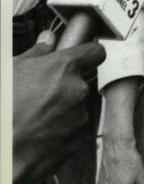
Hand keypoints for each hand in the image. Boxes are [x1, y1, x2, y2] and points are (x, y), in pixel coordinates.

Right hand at [13, 31, 104, 183]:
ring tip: (32, 119)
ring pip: (74, 110)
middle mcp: (77, 91)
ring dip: (60, 113)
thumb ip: (36, 53)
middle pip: (79, 85)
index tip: (84, 57)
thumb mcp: (12, 70)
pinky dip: (57, 134)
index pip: (94, 52)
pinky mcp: (74, 143)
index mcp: (64, 68)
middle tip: (38, 97)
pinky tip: (36, 135)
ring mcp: (77, 118)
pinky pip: (70, 133)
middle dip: (63, 89)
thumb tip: (47, 40)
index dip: (88, 54)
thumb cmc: (2, 109)